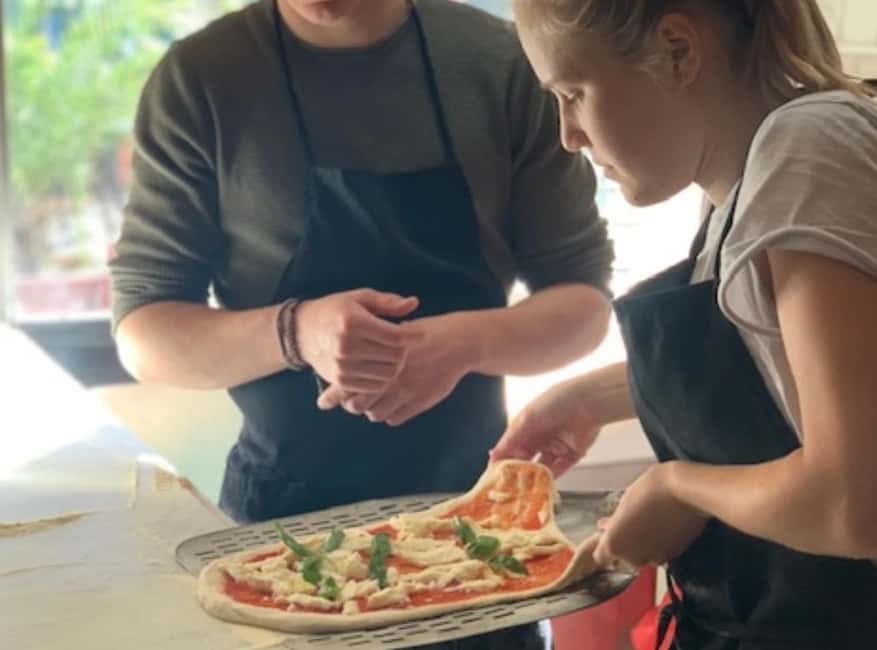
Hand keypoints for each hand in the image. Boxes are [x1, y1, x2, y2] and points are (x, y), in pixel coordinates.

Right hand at [295, 289, 419, 393]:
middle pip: (395, 357)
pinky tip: (379, 365)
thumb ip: (388, 302)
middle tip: (401, 343)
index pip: (397, 337)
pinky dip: (382, 378)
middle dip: (404, 350)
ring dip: (395, 365)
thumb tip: (414, 304)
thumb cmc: (337, 311)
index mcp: (353, 322)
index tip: (418, 333)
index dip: (413, 336)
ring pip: (388, 374)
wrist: (303, 332)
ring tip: (391, 353)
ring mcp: (343, 366)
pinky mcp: (340, 381)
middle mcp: (346, 346)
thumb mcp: (360, 298)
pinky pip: (375, 386)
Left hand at [316, 313, 474, 425]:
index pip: (346, 383)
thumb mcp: (395, 331)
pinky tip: (392, 406)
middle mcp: (388, 377)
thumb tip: (346, 355)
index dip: (332, 396)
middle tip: (353, 402)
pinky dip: (390, 415)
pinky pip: (394, 418)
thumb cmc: (424, 334)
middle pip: (356, 404)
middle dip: (352, 405)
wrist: (456, 343)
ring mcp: (404, 391)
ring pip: (375, 414)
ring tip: (375, 402)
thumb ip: (371, 346)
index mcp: (377, 358)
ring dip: (372, 410)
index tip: (323, 403)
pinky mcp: (419, 401)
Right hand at [489, 378, 600, 477]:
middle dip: (517, 473)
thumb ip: (509, 440)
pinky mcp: (572, 454)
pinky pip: (559, 470)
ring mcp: (556, 447)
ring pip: (541, 467)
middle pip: (525, 459)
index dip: (502, 461)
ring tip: (524, 489)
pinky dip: (551, 479)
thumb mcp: (525, 420)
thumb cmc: (554, 403)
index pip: (510, 448)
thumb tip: (493, 455)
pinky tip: (542, 485)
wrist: (586, 402)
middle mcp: (541, 437)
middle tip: (508, 486)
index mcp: (527, 427)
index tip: (494, 475)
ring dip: (533, 478)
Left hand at [593, 462, 707, 568]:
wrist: (684, 492)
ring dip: (644, 543)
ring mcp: (655, 559)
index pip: (601, 557)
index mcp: (614, 544)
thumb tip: (607, 528)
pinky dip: (661, 543)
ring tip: (650, 521)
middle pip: (624, 556)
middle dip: (627, 543)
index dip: (604, 546)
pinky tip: (664, 525)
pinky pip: (661, 552)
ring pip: (644, 555)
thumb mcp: (624, 502)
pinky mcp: (674, 556)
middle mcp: (633, 557)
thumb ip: (615, 522)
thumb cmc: (650, 490)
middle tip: (632, 522)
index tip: (608, 535)